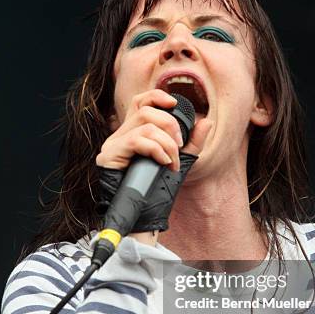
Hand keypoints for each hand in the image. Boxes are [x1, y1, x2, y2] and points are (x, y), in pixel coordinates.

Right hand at [95, 89, 211, 232]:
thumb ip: (192, 143)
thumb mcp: (179, 162)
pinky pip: (136, 140)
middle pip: (145, 110)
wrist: (142, 216)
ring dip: (166, 142)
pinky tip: (163, 162)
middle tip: (179, 147)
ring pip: (144, 125)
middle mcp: (119, 135)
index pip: (140, 101)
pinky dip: (156, 149)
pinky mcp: (108, 156)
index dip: (157, 97)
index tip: (175, 105)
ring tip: (171, 161)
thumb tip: (206, 122)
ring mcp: (112, 145)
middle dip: (170, 126)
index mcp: (133, 132)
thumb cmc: (157, 190)